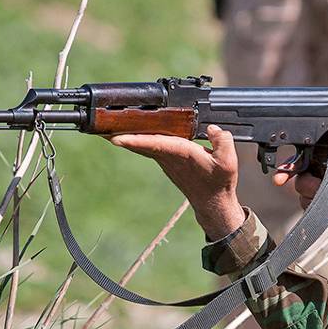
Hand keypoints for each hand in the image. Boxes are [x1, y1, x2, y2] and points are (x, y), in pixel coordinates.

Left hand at [108, 125, 244, 239]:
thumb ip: (222, 141)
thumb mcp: (229, 162)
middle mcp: (169, 157)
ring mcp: (164, 160)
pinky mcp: (165, 160)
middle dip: (120, 134)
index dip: (135, 141)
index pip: (155, 144)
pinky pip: (146, 147)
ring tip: (104, 126)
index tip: (115, 138)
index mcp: (183, 154)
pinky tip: (125, 132)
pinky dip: (134, 139)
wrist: (212, 203)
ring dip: (124, 135)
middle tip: (98, 125)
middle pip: (140, 143)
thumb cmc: (219, 183)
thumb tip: (213, 128)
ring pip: (141, 144)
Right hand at [273, 150, 327, 226]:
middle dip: (314, 189)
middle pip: (300, 183)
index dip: (287, 170)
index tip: (280, 179)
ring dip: (324, 205)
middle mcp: (313, 177)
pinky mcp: (318, 211)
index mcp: (320, 161)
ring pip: (306, 201)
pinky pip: (315, 216)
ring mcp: (313, 195)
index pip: (298, 162)